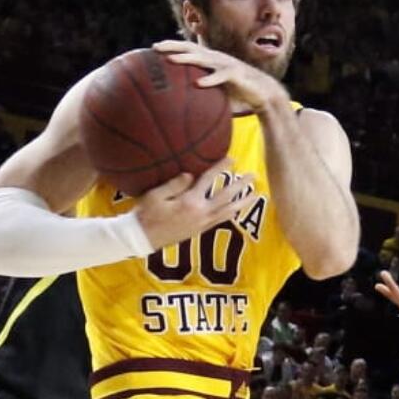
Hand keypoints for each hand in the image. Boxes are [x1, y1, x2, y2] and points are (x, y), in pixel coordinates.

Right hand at [133, 158, 255, 249]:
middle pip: (225, 196)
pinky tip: (236, 210)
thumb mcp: (155, 195)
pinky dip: (231, 213)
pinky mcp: (200, 231)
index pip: (208, 181)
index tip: (232, 159)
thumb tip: (190, 174)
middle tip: (253, 176)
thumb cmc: (146, 215)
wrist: (142, 239)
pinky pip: (221, 220)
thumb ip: (174, 184)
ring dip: (243, 202)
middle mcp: (200, 213)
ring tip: (255, 194)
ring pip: (228, 211)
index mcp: (190, 202)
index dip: (220, 168)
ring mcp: (202, 224)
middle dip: (241, 185)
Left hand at [154, 40, 288, 113]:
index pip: (188, 49)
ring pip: (203, 59)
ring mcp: (227, 64)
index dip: (172, 46)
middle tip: (155, 47)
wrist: (264, 94)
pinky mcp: (237, 74)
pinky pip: (221, 76)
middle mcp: (217, 58)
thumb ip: (202, 92)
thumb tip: (182, 108)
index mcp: (211, 60)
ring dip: (186, 58)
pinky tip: (198, 84)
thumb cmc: (238, 93)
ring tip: (171, 60)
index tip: (153, 48)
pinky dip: (210, 79)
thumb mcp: (217, 91)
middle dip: (173, 46)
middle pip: (191, 48)